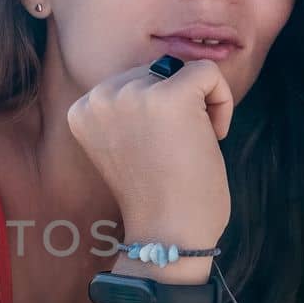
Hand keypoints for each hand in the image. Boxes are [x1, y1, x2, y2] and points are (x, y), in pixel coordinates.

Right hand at [65, 57, 232, 242]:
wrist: (166, 233)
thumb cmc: (154, 196)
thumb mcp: (122, 144)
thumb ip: (128, 110)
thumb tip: (164, 69)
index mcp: (82, 110)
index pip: (131, 84)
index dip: (153, 114)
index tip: (156, 151)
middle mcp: (100, 96)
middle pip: (156, 72)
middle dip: (175, 106)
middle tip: (174, 151)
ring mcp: (133, 94)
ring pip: (181, 71)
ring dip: (197, 106)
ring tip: (189, 145)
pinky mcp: (170, 95)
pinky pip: (208, 72)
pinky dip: (222, 101)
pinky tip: (213, 136)